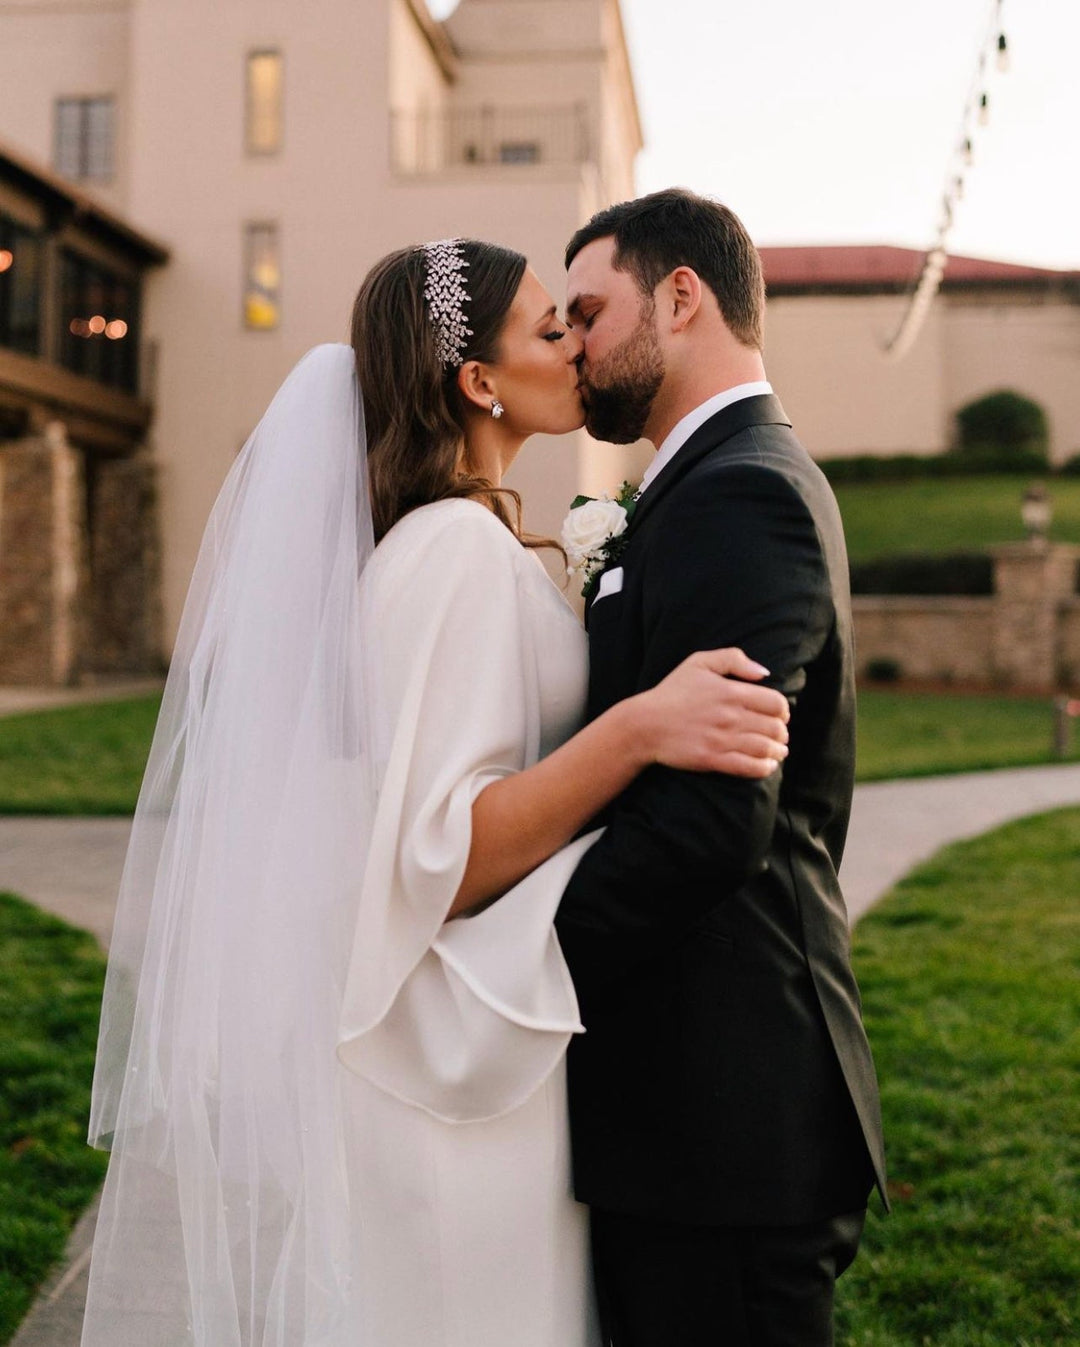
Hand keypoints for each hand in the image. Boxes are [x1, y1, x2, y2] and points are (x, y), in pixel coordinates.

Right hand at [635, 648, 789, 777]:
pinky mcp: (713, 760)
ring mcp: (722, 740)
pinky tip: (768, 765)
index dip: (783, 710)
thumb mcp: (699, 662)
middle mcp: (730, 716)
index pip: (776, 703)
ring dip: (778, 751)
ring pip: (765, 748)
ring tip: (778, 751)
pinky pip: (749, 767)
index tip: (780, 715)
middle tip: (780, 735)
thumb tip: (764, 672)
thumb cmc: (672, 692)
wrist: (644, 724)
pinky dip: (765, 767)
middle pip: (774, 728)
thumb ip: (734, 659)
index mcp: (730, 692)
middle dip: (782, 732)